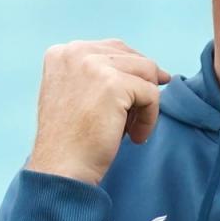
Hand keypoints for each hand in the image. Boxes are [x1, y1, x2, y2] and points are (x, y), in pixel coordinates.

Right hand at [26, 39, 170, 184]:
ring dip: (146, 104)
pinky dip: (149, 118)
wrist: (60, 170)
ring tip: (132, 129)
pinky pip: (152, 94)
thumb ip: (101, 75)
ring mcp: (93, 65)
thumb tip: (158, 71)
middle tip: (130, 120)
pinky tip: (135, 137)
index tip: (126, 105)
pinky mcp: (113, 84)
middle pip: (135, 59)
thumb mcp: (77, 95)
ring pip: (147, 73)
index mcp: (63, 52)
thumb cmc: (72, 140)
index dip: (130, 76)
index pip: (115, 50)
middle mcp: (75, 52)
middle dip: (141, 88)